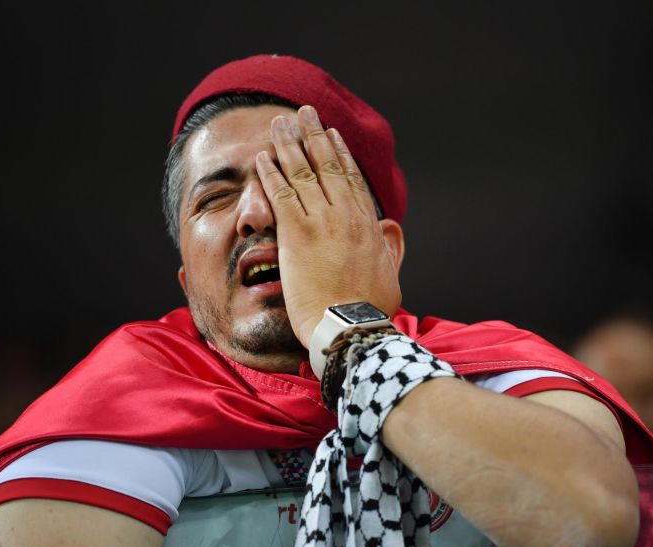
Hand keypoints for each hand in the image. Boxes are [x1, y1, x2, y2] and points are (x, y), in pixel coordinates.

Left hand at [255, 105, 401, 347]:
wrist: (350, 328)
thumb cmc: (369, 310)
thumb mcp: (390, 273)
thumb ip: (390, 247)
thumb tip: (390, 228)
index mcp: (368, 225)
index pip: (351, 180)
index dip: (339, 154)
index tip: (331, 135)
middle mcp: (346, 216)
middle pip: (327, 165)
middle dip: (313, 136)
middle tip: (304, 112)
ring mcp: (322, 221)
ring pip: (302, 172)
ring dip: (288, 144)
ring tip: (279, 123)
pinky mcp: (297, 234)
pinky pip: (280, 194)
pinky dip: (270, 173)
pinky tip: (261, 156)